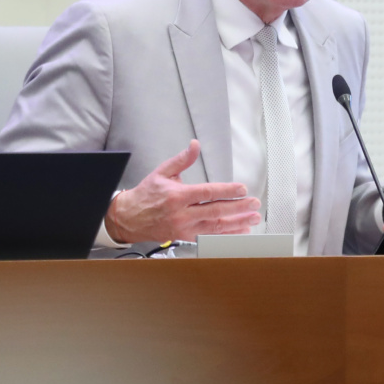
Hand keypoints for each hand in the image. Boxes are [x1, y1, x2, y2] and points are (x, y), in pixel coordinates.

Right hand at [105, 140, 260, 242]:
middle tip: (254, 204)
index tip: (242, 189)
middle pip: (216, 211)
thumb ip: (182, 159)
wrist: (129, 218)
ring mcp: (184, 228)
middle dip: (239, 208)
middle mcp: (182, 214)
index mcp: (177, 196)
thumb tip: (195, 145)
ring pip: (216, 226)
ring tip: (253, 218)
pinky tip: (240, 232)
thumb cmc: (146, 195)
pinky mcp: (185, 238)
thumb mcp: (162, 172)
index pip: (208, 193)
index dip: (227, 191)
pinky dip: (227, 235)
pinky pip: (210, 237)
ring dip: (237, 223)